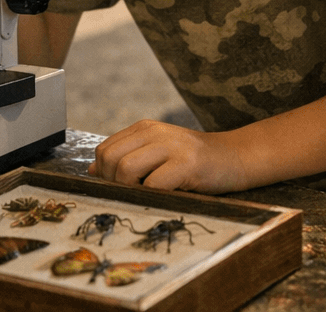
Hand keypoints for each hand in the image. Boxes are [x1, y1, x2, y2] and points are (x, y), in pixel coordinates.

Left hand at [91, 119, 247, 193]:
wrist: (233, 157)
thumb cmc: (192, 161)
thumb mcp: (157, 153)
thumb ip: (127, 157)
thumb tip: (92, 170)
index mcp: (143, 128)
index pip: (104, 150)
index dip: (104, 174)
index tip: (118, 188)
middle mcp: (154, 132)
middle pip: (110, 159)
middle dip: (113, 183)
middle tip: (131, 194)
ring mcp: (171, 146)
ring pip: (126, 170)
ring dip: (131, 190)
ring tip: (148, 195)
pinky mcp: (187, 163)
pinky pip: (154, 184)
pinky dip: (154, 196)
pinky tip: (167, 196)